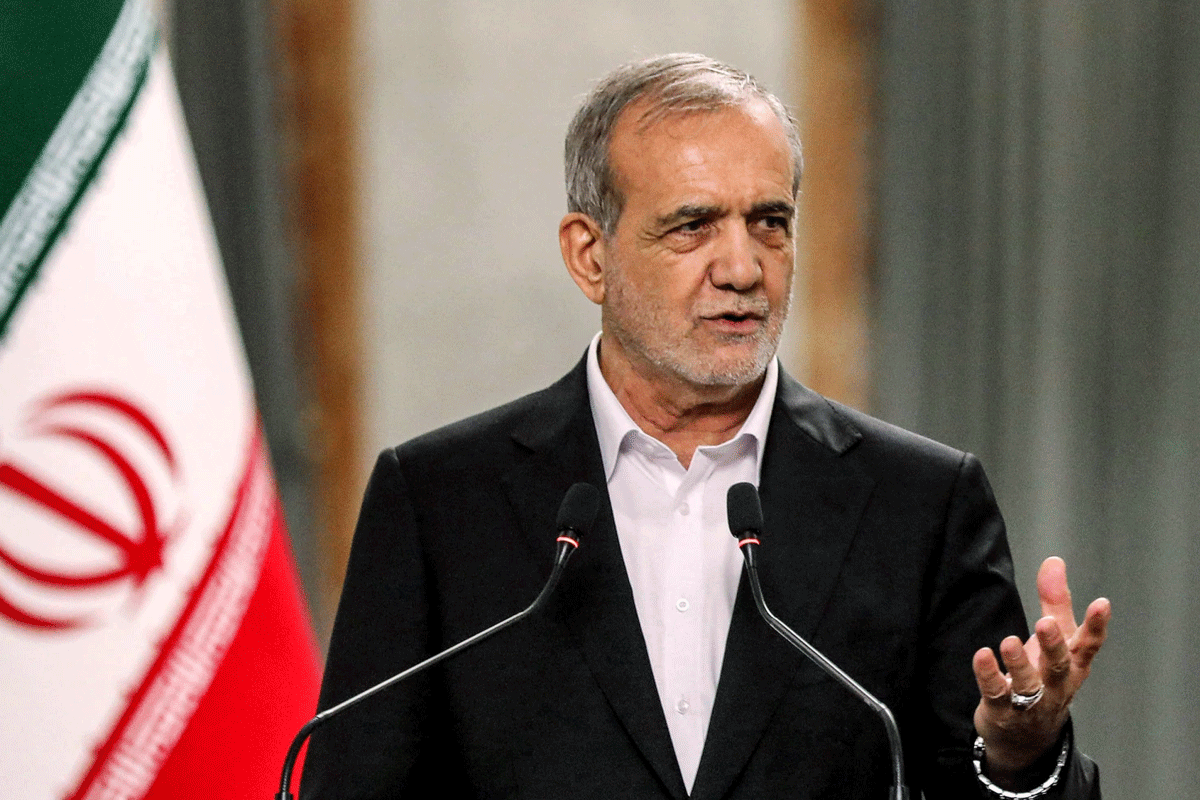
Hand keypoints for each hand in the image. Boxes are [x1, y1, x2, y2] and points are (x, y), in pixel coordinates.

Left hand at [971, 557, 1109, 783]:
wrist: (1025, 735)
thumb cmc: (1045, 676)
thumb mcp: (1055, 639)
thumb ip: (1055, 601)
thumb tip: (1054, 561)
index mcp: (1074, 665)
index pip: (1089, 645)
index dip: (1097, 625)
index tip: (1102, 603)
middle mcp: (1056, 684)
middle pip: (1060, 666)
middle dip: (1054, 645)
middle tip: (1046, 623)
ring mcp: (1031, 701)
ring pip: (1028, 685)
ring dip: (1019, 664)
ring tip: (1008, 642)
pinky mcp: (1003, 711)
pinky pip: (996, 694)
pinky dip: (989, 675)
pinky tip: (982, 656)